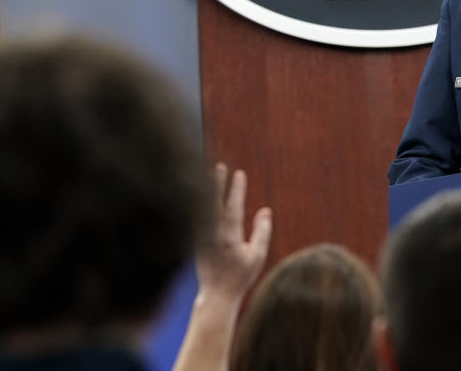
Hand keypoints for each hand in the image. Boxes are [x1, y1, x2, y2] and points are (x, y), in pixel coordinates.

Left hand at [196, 164, 271, 303]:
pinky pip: (197, 217)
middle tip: (218, 166)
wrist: (216, 294)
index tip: (239, 174)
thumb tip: (265, 210)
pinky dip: (198, 203)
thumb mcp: (257, 256)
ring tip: (207, 174)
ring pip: (202, 208)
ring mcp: (201, 238)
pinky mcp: (195, 242)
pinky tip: (199, 194)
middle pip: (213, 203)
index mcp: (229, 238)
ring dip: (206, 191)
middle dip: (216, 184)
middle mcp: (212, 235)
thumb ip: (261, 232)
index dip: (236, 190)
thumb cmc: (240, 276)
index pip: (233, 207)